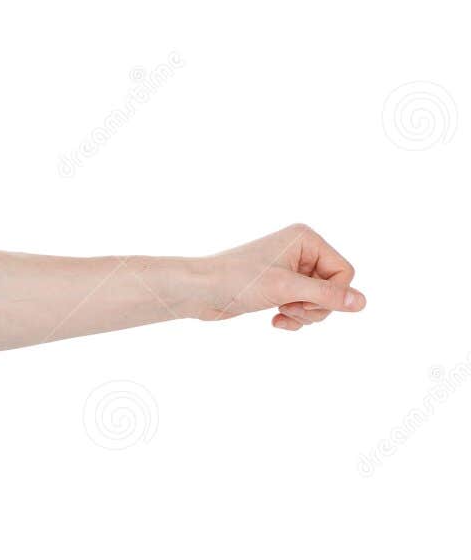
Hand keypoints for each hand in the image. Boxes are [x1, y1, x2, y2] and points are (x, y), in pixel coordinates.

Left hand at [194, 222, 365, 329]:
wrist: (197, 290)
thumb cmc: (236, 281)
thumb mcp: (286, 289)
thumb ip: (326, 295)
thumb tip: (362, 303)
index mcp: (306, 238)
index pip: (345, 272)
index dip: (331, 294)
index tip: (303, 300)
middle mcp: (300, 250)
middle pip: (334, 288)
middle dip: (315, 306)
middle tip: (291, 308)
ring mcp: (290, 269)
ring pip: (319, 300)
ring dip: (304, 314)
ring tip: (282, 313)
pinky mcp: (278, 287)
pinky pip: (303, 307)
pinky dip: (294, 317)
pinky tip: (275, 321)